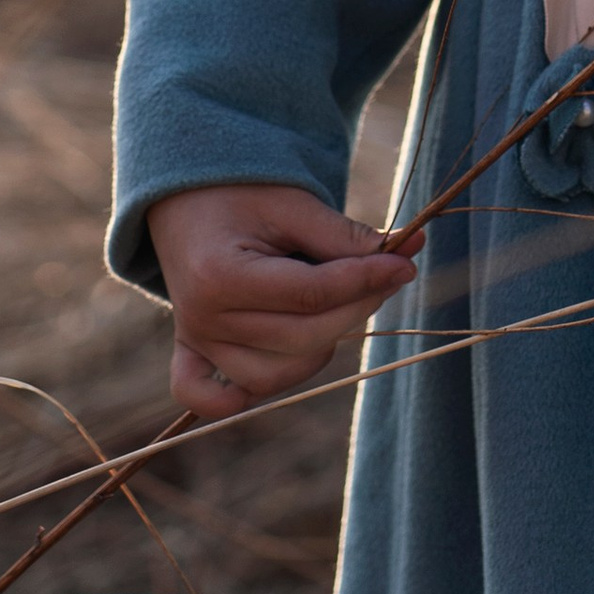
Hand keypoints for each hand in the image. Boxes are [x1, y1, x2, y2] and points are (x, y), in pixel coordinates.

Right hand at [145, 184, 422, 422]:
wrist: (189, 198)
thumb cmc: (245, 194)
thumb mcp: (294, 203)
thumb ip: (343, 236)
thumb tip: (404, 255)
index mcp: (222, 275)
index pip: (311, 295)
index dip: (366, 280)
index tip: (404, 263)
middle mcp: (204, 319)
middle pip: (303, 337)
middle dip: (358, 306)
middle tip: (389, 273)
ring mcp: (196, 342)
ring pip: (276, 375)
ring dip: (320, 346)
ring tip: (337, 304)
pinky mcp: (191, 353)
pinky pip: (208, 399)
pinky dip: (241, 396)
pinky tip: (279, 365)